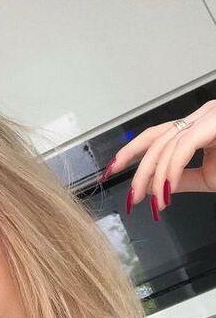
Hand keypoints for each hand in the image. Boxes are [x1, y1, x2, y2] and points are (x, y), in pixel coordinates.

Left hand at [101, 99, 215, 217]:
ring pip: (166, 145)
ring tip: (150, 202)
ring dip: (153, 178)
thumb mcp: (209, 177)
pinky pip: (184, 147)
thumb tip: (161, 189)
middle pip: (155, 140)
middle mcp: (202, 116)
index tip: (111, 170)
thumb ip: (183, 179)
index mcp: (198, 126)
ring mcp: (210, 115)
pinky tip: (166, 191)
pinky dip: (171, 171)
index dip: (130, 152)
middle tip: (131, 199)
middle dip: (137, 172)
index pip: (155, 136)